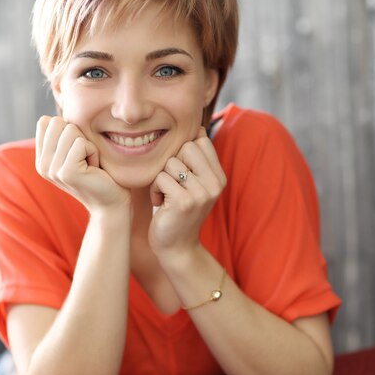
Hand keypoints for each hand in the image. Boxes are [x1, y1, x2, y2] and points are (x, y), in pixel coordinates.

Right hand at [36, 116, 129, 212]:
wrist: (111, 202)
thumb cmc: (99, 173)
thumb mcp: (76, 150)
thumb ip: (62, 134)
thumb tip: (57, 107)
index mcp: (41, 158)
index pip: (45, 121)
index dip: (67, 130)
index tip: (77, 151)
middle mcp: (41, 165)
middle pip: (58, 122)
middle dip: (79, 136)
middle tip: (85, 158)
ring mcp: (52, 170)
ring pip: (71, 130)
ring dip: (88, 145)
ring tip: (90, 164)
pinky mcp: (67, 172)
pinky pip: (82, 143)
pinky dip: (94, 152)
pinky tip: (95, 169)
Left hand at [148, 127, 225, 259]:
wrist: (177, 247)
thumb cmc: (179, 211)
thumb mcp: (195, 184)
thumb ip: (197, 159)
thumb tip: (198, 127)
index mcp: (219, 176)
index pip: (200, 141)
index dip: (183, 153)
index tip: (182, 174)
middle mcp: (215, 183)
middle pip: (185, 147)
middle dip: (171, 164)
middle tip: (174, 185)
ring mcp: (201, 193)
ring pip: (170, 163)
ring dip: (161, 179)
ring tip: (168, 196)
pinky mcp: (184, 201)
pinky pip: (160, 178)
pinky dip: (155, 191)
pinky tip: (162, 204)